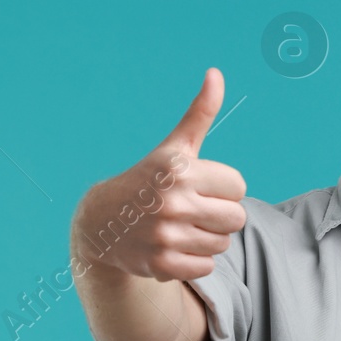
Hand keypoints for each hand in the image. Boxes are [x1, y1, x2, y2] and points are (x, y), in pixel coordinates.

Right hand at [73, 67, 246, 282]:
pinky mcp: (161, 264)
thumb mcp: (174, 147)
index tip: (198, 187)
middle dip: (219, 216)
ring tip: (181, 228)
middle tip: (193, 210)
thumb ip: (200, 114)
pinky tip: (172, 247)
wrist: (101, 222)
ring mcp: (166, 234)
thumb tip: (216, 73)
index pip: (238, 187)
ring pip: (222, 244)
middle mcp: (172, 201)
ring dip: (207, 239)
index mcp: (180, 169)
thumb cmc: (149, 180)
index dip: (222, 189)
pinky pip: (206, 267)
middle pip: (236, 218)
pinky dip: (194, 261)